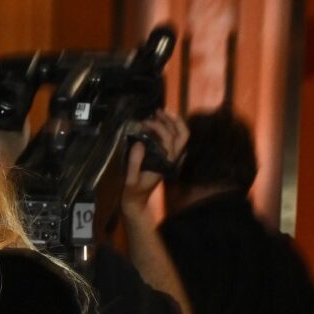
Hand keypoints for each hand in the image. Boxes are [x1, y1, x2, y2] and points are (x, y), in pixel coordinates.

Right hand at [123, 110, 187, 227]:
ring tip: (157, 114)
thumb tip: (139, 142)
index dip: (160, 128)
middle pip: (182, 135)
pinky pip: (171, 140)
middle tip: (160, 111)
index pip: (170, 140)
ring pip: (179, 136)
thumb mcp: (130, 179)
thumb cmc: (132, 192)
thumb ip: (135, 162)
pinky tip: (154, 124)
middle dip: (174, 121)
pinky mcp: (163, 157)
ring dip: (171, 123)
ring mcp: (168, 157)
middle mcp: (170, 158)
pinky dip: (166, 129)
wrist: (136, 202)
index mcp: (165, 163)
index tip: (145, 124)